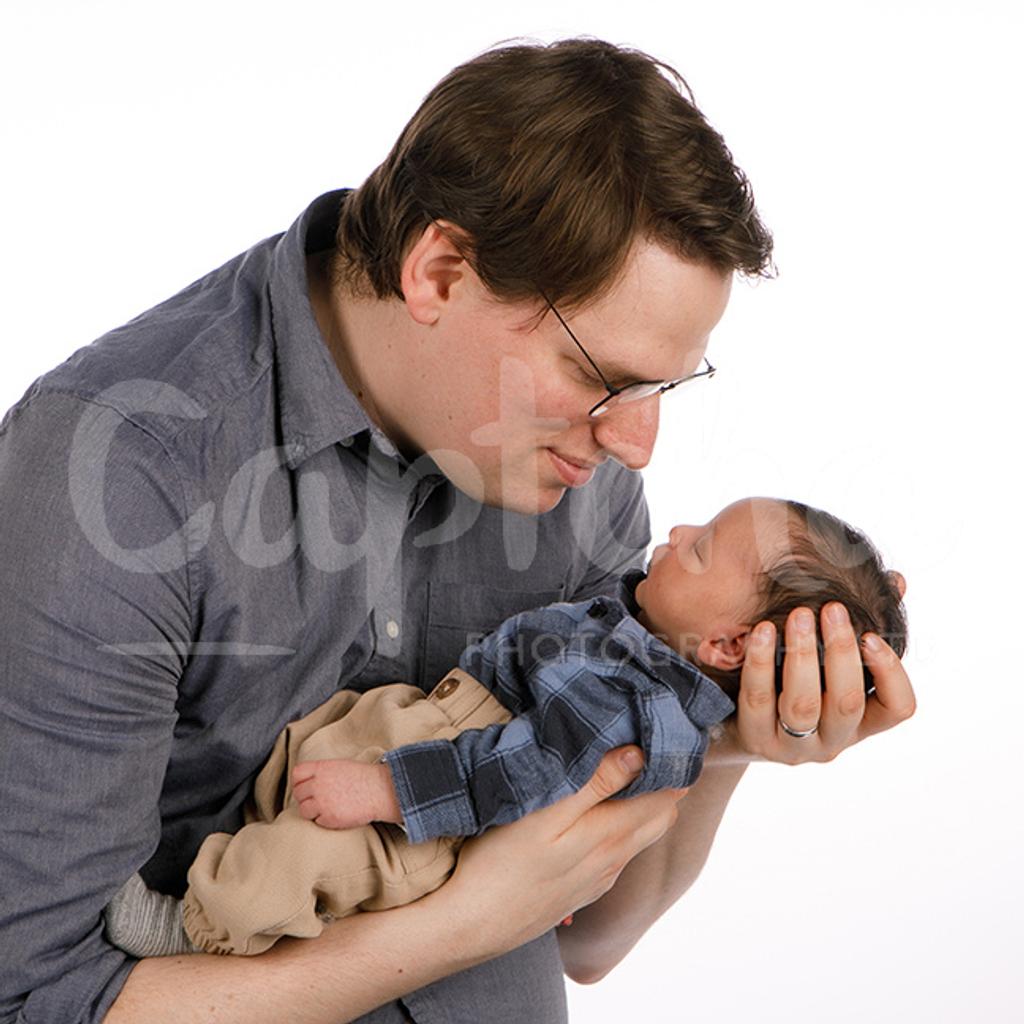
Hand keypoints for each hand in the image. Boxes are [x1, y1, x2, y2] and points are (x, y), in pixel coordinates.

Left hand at [291, 759, 402, 828]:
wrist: (380, 791)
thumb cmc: (364, 778)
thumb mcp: (340, 766)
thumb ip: (322, 772)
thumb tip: (308, 781)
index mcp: (322, 768)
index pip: (296, 774)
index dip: (299, 781)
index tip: (305, 786)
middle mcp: (319, 784)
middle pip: (298, 793)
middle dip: (306, 797)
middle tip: (318, 799)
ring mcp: (322, 802)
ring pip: (303, 809)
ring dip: (312, 811)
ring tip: (326, 808)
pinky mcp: (329, 818)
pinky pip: (317, 821)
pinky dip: (324, 820)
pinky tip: (336, 814)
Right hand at [423, 746, 684, 959]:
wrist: (474, 925)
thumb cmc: (501, 861)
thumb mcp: (545, 812)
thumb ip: (595, 783)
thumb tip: (639, 754)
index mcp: (612, 835)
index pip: (667, 797)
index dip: (670, 765)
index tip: (658, 735)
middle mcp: (615, 859)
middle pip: (660, 817)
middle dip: (662, 782)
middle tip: (644, 746)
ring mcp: (600, 878)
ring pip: (639, 836)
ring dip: (640, 805)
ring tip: (621, 771)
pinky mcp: (582, 890)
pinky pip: (616, 854)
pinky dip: (619, 828)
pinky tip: (594, 816)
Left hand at [718, 600, 915, 765]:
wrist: (735, 726)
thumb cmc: (792, 684)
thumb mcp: (828, 663)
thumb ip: (861, 627)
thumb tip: (897, 582)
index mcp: (861, 723)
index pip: (897, 708)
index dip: (891, 673)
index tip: (872, 634)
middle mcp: (833, 741)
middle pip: (848, 701)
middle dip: (841, 651)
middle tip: (833, 608)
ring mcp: (793, 746)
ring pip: (803, 704)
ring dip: (802, 654)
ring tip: (799, 615)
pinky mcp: (755, 738)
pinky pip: (758, 699)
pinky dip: (761, 663)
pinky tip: (761, 631)